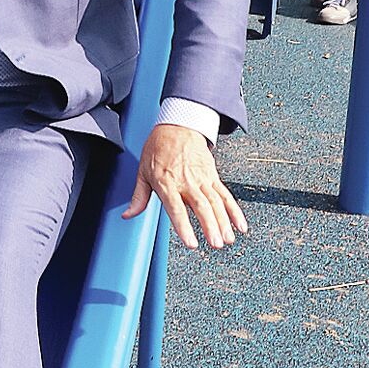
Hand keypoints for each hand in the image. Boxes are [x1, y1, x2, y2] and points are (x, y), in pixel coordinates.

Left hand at [123, 123, 247, 251]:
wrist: (178, 124)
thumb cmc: (158, 147)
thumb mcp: (143, 170)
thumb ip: (139, 196)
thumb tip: (129, 214)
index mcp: (167, 182)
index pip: (176, 209)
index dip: (184, 226)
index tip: (191, 242)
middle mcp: (186, 182)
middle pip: (201, 206)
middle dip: (210, 226)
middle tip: (216, 243)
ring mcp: (202, 178)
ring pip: (216, 202)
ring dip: (223, 221)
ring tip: (228, 238)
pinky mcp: (212, 175)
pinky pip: (225, 194)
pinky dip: (234, 210)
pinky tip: (239, 224)